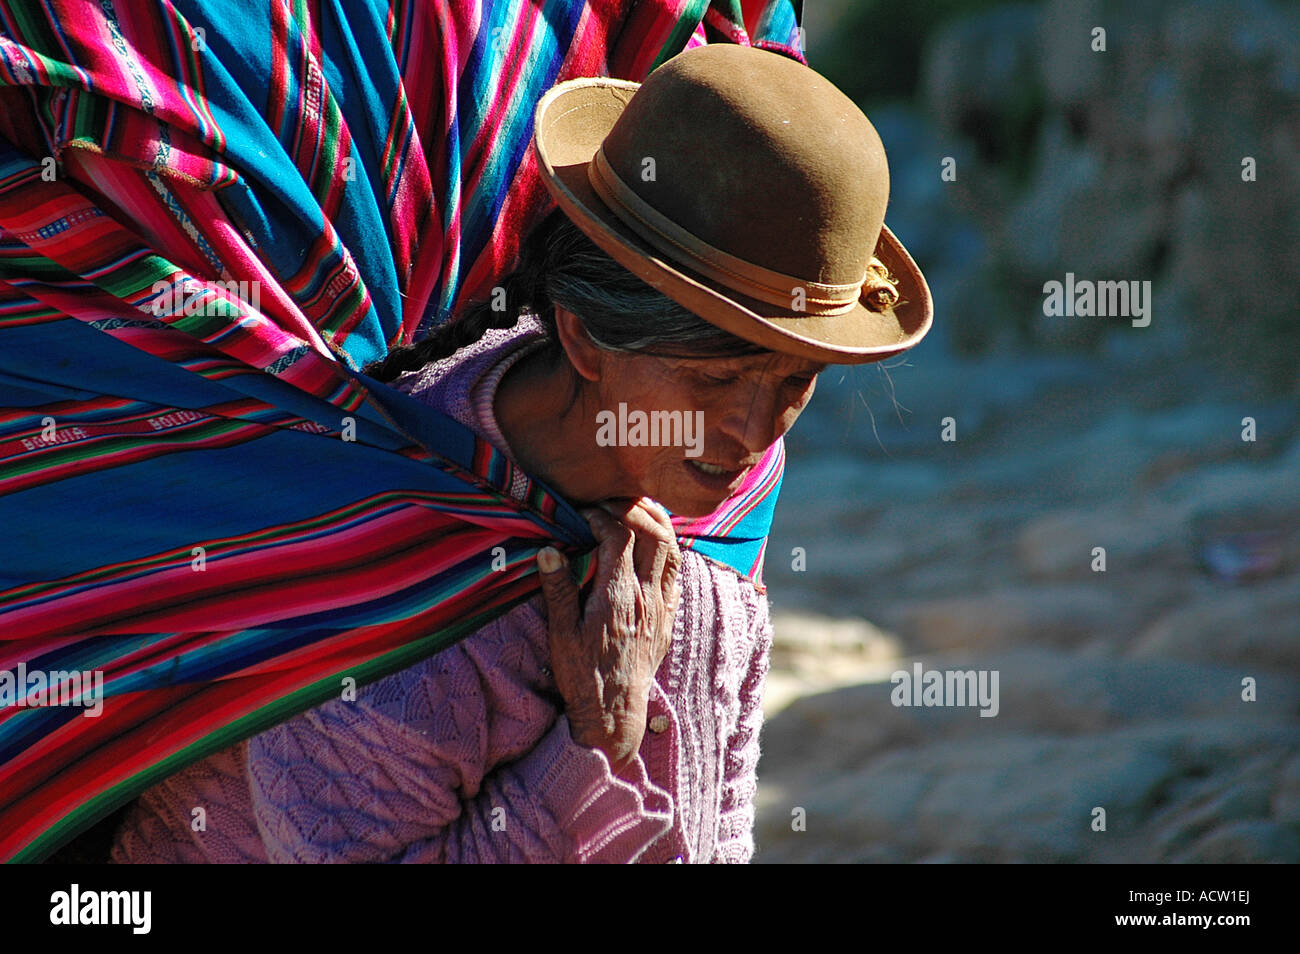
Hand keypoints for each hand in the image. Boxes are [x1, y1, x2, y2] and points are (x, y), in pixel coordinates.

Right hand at [537, 496, 681, 775]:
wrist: (615, 713)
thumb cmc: (584, 676)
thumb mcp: (562, 635)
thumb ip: (558, 591)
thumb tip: (549, 550)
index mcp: (617, 596)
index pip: (618, 536)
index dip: (601, 515)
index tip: (582, 512)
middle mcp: (646, 596)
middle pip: (653, 533)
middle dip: (633, 508)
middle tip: (610, 501)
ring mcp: (662, 605)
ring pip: (672, 548)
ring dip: (657, 523)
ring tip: (636, 510)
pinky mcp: (668, 616)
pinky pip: (677, 572)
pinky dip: (668, 549)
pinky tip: (652, 544)